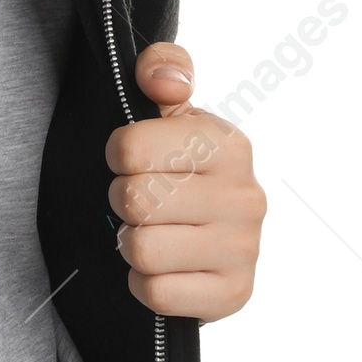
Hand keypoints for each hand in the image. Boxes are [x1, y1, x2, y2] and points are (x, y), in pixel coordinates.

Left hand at [106, 44, 265, 321]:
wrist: (205, 233)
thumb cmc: (178, 163)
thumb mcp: (168, 107)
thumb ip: (161, 67)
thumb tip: (164, 82)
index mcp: (229, 144)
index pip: (130, 148)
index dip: (116, 154)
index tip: (130, 159)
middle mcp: (246, 197)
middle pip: (133, 200)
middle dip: (122, 200)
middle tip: (140, 199)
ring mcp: (245, 250)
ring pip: (142, 250)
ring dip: (131, 243)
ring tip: (150, 230)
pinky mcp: (234, 295)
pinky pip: (158, 293)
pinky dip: (145, 283)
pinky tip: (162, 266)